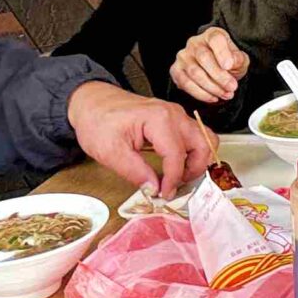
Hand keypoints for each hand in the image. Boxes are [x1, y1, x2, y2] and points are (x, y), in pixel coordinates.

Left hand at [66, 80, 214, 198]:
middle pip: (204, 142)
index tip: (164, 195)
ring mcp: (177, 114)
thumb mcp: (110, 152)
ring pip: (204, 138)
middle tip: (176, 185)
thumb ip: (134, 172)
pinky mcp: (175, 118)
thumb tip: (153, 190)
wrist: (93, 102)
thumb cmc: (98, 122)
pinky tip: (175, 165)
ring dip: (197, 160)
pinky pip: (194, 136)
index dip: (173, 179)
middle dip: (195, 169)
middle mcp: (175, 114)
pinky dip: (191, 153)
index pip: (176, 154)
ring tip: (178, 176)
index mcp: (159, 119)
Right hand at [170, 28, 248, 105]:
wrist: (217, 67)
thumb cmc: (228, 61)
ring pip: (195, 73)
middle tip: (232, 87)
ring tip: (225, 94)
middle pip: (204, 58)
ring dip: (212, 87)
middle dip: (219, 76)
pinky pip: (186, 84)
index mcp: (212, 34)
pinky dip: (201, 93)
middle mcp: (194, 43)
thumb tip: (232, 62)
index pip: (215, 39)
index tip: (229, 66)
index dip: (222, 52)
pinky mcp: (176, 70)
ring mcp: (183, 56)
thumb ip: (238, 59)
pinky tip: (213, 97)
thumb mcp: (239, 58)